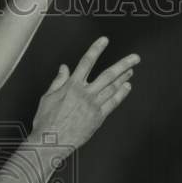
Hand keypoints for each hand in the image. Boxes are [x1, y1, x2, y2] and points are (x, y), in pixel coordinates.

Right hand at [31, 37, 138, 151]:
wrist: (51, 142)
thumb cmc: (46, 123)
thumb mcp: (47, 98)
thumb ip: (58, 81)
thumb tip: (63, 68)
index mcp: (71, 86)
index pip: (86, 62)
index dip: (96, 49)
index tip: (104, 41)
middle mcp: (85, 93)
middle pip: (108, 74)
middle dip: (123, 64)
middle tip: (134, 58)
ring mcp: (93, 105)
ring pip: (113, 87)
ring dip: (123, 77)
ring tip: (131, 71)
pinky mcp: (98, 117)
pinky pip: (113, 103)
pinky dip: (121, 94)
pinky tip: (126, 87)